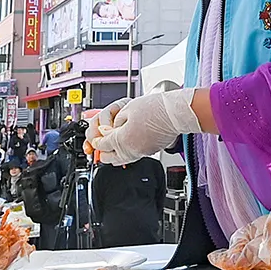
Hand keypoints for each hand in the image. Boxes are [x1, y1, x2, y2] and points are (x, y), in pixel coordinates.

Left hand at [86, 88, 200, 164]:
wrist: (175, 114)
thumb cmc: (155, 108)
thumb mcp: (127, 110)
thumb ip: (113, 123)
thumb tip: (106, 130)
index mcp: (122, 140)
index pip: (102, 145)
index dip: (96, 140)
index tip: (95, 137)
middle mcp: (130, 151)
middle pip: (108, 158)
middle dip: (102, 150)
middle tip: (102, 139)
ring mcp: (140, 153)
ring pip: (120, 161)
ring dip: (113, 152)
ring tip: (113, 141)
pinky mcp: (149, 152)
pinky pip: (131, 157)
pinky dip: (125, 152)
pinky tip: (127, 142)